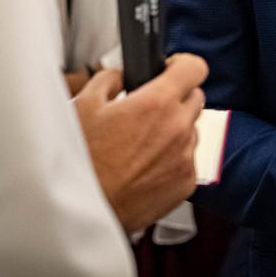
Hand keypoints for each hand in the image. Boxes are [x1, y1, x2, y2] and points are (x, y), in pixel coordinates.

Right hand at [74, 53, 206, 232]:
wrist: (80, 211)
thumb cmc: (80, 161)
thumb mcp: (84, 105)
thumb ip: (109, 79)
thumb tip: (121, 76)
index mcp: (157, 103)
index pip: (194, 68)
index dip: (181, 65)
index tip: (171, 70)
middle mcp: (178, 129)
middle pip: (195, 98)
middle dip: (176, 97)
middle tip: (149, 109)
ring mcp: (185, 158)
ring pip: (191, 131)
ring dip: (173, 130)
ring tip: (140, 144)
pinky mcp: (185, 184)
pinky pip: (187, 161)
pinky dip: (171, 159)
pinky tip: (144, 166)